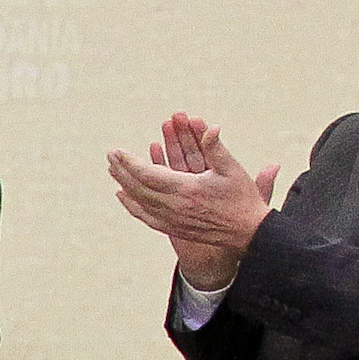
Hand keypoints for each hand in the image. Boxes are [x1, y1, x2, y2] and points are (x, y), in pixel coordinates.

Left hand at [107, 114, 275, 289]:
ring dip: (123, 183)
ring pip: (138, 201)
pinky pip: (145, 216)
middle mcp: (174, 206)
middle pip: (137, 187)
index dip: (130, 162)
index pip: (148, 174)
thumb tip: (211, 127)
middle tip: (110, 155)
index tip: (117, 151)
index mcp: (186, 189)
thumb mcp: (232, 169)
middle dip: (122, 170)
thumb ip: (216, 147)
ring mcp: (172, 219)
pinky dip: (131, 205)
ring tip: (112, 170)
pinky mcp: (173, 228)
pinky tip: (122, 195)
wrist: (248, 232)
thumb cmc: (242, 199)